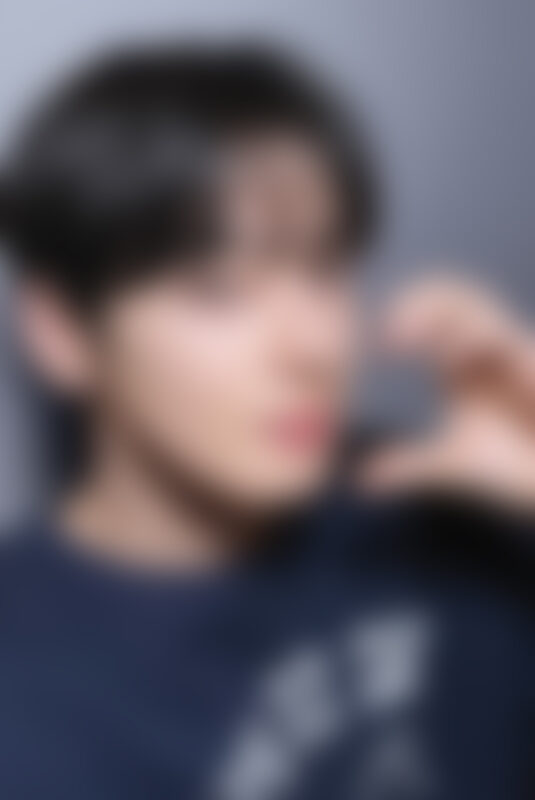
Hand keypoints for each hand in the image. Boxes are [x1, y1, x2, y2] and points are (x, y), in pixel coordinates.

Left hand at [360, 276, 534, 511]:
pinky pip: (509, 343)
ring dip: (447, 320)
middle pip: (456, 298)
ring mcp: (513, 359)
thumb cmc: (512, 468)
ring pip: (481, 311)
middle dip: (424, 303)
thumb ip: (409, 466)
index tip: (383, 344)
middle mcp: (486, 354)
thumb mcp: (451, 464)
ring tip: (416, 341)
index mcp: (462, 366)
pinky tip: (458, 359)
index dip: (409, 314)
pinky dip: (482, 343)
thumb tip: (364, 479)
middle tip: (394, 335)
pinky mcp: (533, 371)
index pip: (435, 314)